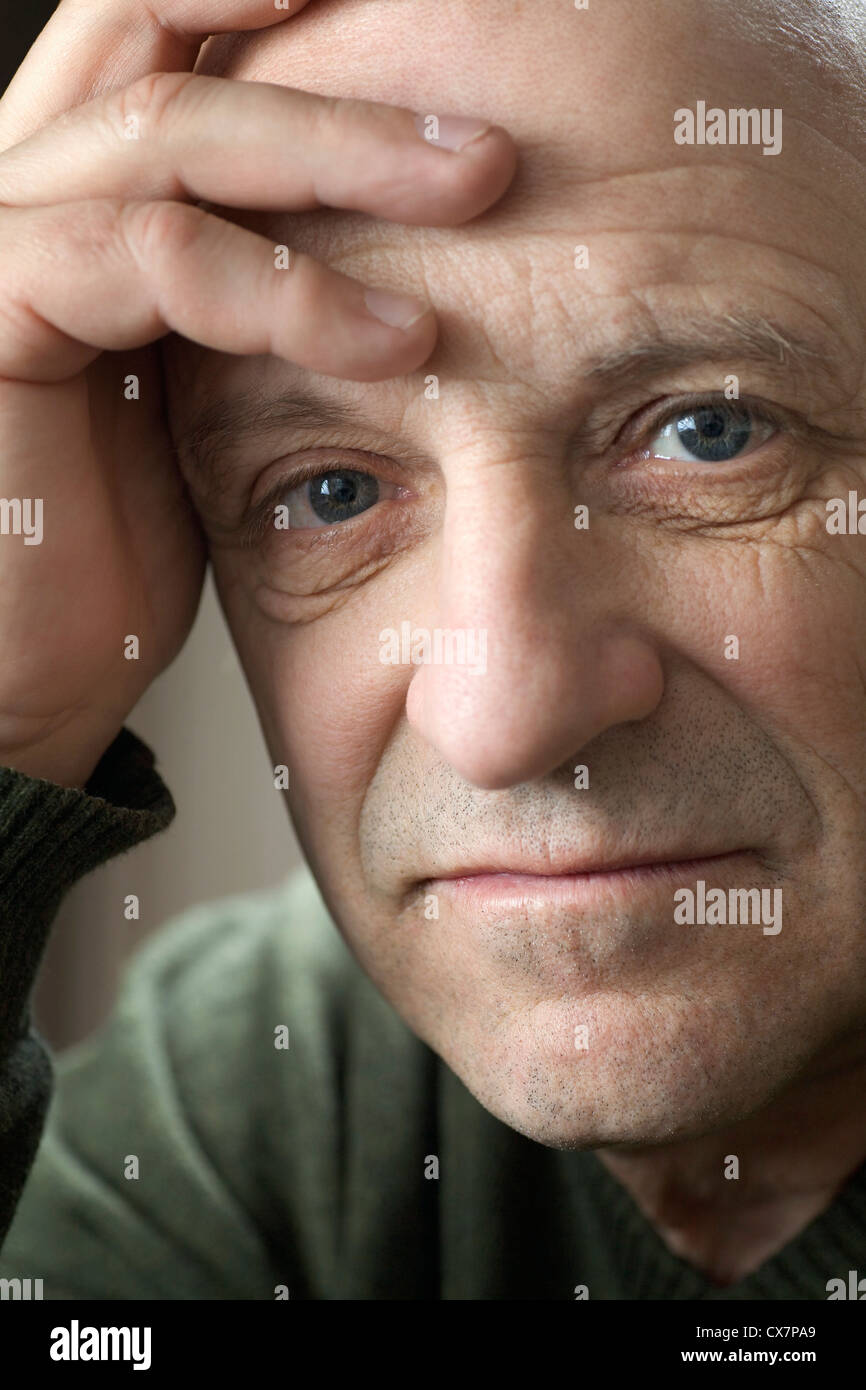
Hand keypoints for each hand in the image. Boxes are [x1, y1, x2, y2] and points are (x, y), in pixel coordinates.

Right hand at [0, 0, 516, 785]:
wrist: (19, 678)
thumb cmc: (108, 551)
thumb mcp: (198, 400)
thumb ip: (252, 298)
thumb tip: (402, 261)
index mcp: (76, 199)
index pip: (165, 42)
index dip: (273, 11)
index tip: (434, 23)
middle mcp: (22, 194)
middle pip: (164, 43)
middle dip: (337, 61)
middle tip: (483, 118)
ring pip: (170, 135)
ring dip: (339, 152)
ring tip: (473, 191)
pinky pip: (147, 256)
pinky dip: (276, 288)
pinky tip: (384, 340)